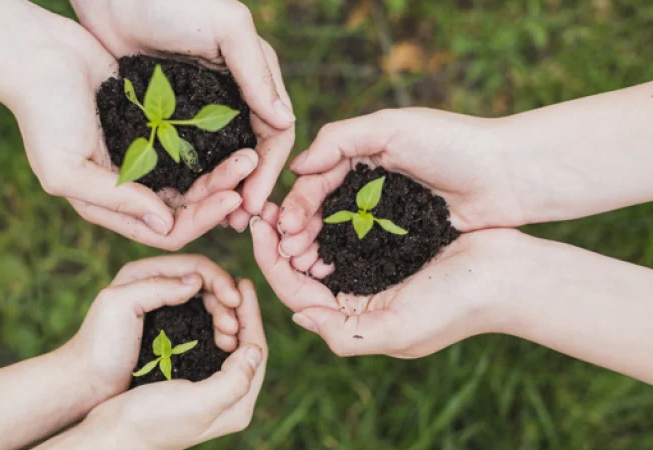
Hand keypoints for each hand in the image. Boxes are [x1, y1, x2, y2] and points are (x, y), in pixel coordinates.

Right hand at [13, 17, 261, 249]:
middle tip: (250, 167)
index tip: (233, 197)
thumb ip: (115, 200)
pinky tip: (234, 138)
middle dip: (220, 193)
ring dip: (222, 171)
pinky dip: (212, 149)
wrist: (40, 55)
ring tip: (249, 153)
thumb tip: (166, 225)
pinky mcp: (155, 130)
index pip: (167, 230)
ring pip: (195, 179)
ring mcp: (146, 160)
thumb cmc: (44, 115)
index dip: (202, 220)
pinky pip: (192, 149)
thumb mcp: (67, 168)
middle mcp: (132, 190)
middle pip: (189, 207)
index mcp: (111, 206)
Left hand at [60, 255, 243, 400]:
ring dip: (224, 316)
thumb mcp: (119, 306)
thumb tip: (197, 281)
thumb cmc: (98, 346)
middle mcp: (158, 285)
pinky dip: (217, 329)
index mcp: (145, 272)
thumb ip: (156, 287)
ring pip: (208, 303)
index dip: (219, 280)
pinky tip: (225, 344)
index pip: (195, 264)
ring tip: (231, 338)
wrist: (86, 384)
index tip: (234, 301)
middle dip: (226, 300)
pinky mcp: (171, 331)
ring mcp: (166, 308)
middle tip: (234, 326)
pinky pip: (203, 322)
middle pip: (206, 283)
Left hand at [71, 0, 296, 226]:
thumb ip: (256, 72)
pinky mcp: (169, 114)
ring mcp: (200, 109)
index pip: (275, 133)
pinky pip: (187, 154)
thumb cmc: (173, 1)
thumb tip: (285, 122)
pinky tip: (182, 199)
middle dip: (248, 189)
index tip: (255, 204)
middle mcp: (234, 97)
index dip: (269, 171)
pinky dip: (190, 178)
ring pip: (219, 160)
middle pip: (250, 154)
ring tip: (213, 219)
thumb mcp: (226, 27)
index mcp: (255, 77)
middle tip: (237, 223)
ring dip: (220, 190)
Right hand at [77, 280, 266, 449]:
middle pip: (246, 347)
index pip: (256, 351)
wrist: (112, 437)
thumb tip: (256, 350)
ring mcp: (211, 395)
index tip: (243, 283)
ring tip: (221, 294)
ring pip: (230, 347)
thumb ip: (234, 380)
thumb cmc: (150, 421)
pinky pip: (212, 351)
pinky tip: (203, 312)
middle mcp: (229, 402)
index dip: (252, 314)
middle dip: (242, 313)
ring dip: (227, 319)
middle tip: (235, 283)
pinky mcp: (191, 387)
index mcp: (237, 406)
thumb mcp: (198, 403)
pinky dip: (210, 328)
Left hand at [252, 206, 521, 356]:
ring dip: (299, 230)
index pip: (298, 295)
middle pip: (303, 273)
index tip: (256, 228)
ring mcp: (373, 273)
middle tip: (262, 210)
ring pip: (321, 252)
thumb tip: (298, 317)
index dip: (271, 263)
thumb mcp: (397, 331)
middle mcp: (358, 301)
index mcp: (355, 323)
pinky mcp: (389, 247)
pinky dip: (327, 219)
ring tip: (283, 203)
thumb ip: (344, 333)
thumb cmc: (456, 305)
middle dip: (279, 244)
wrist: (509, 274)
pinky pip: (346, 233)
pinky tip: (316, 198)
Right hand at [278, 108, 523, 258]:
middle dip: (301, 231)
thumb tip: (297, 165)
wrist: (510, 175)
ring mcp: (387, 213)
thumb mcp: (393, 127)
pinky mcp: (405, 237)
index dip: (298, 203)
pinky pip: (368, 249)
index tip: (282, 226)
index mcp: (362, 155)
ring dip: (318, 248)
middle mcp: (370, 184)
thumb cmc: (452, 144)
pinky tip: (331, 273)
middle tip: (286, 253)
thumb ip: (341, 138)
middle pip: (323, 210)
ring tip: (303, 267)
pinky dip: (346, 259)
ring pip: (341, 233)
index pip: (317, 180)